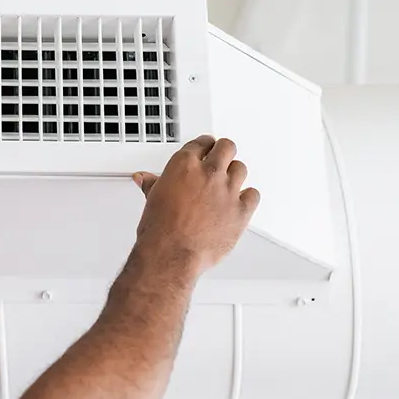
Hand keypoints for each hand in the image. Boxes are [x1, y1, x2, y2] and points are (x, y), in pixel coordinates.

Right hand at [131, 136, 259, 273]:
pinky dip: (248, 197)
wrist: (171, 254)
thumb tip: (145, 179)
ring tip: (229, 181)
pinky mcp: (241, 210)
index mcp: (184, 166)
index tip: (204, 149)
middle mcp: (208, 174)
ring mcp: (227, 191)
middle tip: (221, 157)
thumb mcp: (152, 200)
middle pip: (226, 147)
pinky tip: (240, 200)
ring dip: (234, 174)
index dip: (203, 146)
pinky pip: (253, 195)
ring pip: (241, 168)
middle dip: (223, 151)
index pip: (200, 143)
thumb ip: (153, 184)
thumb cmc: (160, 231)